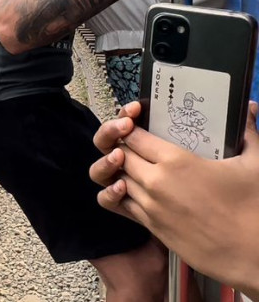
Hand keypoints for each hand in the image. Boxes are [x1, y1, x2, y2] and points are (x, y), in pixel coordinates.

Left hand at [91, 102, 258, 295]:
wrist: (251, 256)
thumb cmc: (253, 209)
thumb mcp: (254, 164)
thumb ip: (247, 132)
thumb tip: (250, 107)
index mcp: (175, 161)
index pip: (132, 136)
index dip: (129, 126)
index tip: (135, 122)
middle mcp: (155, 181)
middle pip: (119, 154)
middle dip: (122, 145)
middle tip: (133, 142)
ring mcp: (149, 205)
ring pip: (116, 179)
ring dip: (120, 169)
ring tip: (133, 164)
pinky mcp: (150, 226)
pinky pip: (121, 204)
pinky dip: (121, 193)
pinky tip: (133, 188)